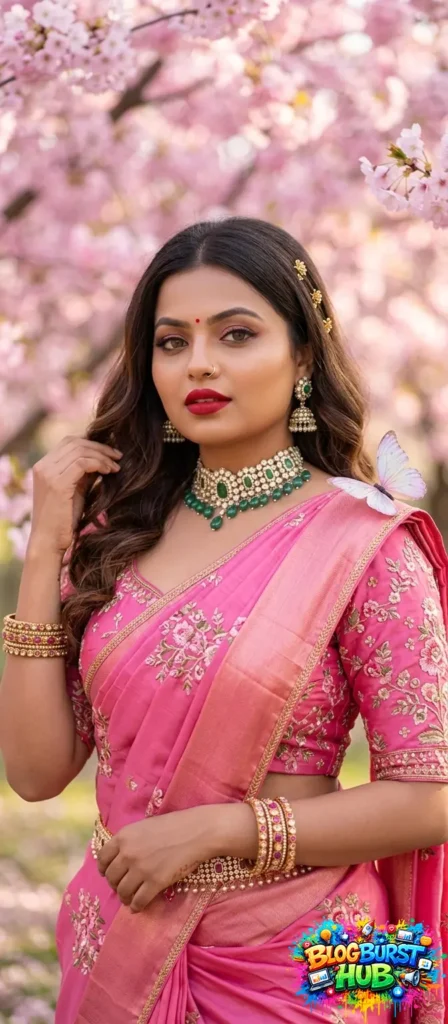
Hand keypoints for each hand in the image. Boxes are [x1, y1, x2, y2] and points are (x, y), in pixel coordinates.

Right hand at [30, 435, 122, 554]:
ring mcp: (48, 474)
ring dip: (102, 456)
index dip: (92, 444)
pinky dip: (99, 463)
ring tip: (116, 466)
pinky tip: (109, 472)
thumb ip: (84, 474)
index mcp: (43, 466)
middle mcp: (42, 466)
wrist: (48, 543)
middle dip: (100, 447)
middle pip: (75, 442)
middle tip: (118, 456)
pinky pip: (82, 463)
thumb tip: (102, 459)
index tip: (110, 454)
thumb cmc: (63, 521)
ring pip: (80, 450)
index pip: (69, 442)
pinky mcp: (57, 484)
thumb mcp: (75, 491)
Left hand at [96, 806, 218, 912]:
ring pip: (123, 892)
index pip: (102, 858)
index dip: (104, 869)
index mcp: (124, 836)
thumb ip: (130, 841)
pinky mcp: (155, 882)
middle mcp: (128, 853)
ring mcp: (141, 869)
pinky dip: (136, 906)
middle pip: (111, 877)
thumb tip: (121, 857)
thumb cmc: (174, 825)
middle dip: (115, 884)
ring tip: (130, 899)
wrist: (197, 831)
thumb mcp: (145, 826)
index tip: (109, 874)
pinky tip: (139, 906)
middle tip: (123, 887)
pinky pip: (138, 901)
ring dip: (125, 897)